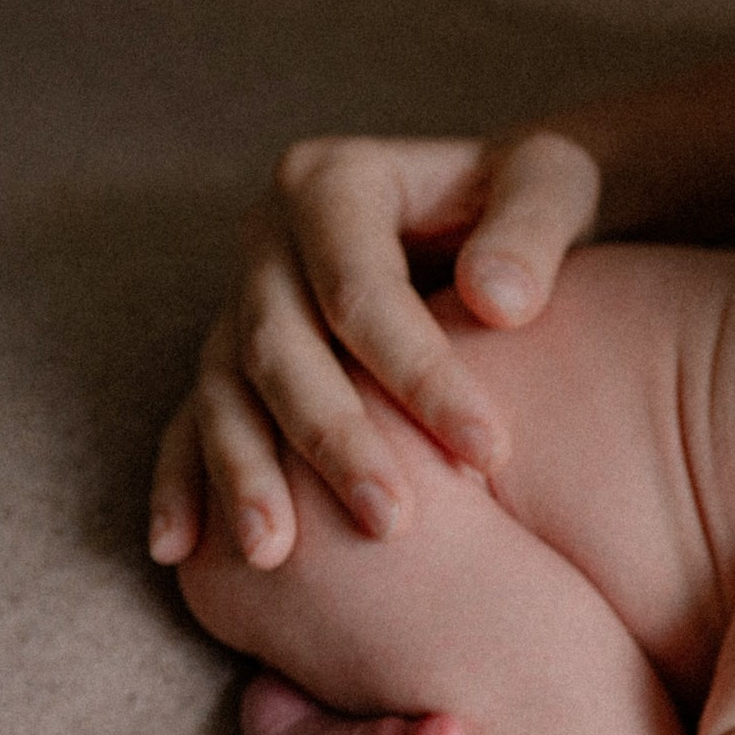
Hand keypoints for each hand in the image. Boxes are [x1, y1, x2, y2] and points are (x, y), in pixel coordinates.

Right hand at [148, 129, 599, 567]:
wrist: (493, 208)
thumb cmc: (528, 196)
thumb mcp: (552, 182)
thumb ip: (532, 227)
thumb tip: (497, 301)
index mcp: (334, 183)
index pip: (364, 290)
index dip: (420, 373)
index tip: (490, 451)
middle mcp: (268, 238)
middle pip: (281, 347)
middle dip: (334, 439)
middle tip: (391, 522)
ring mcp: (240, 299)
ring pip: (227, 391)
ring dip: (247, 473)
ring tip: (273, 553)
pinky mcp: (233, 357)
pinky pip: (193, 419)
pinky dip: (183, 481)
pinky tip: (183, 550)